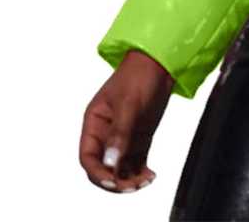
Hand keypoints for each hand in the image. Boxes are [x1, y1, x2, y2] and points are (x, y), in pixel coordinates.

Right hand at [79, 49, 174, 192]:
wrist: (160, 62)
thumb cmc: (139, 74)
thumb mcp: (128, 103)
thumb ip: (120, 133)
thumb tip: (111, 161)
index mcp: (94, 122)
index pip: (88, 156)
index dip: (97, 172)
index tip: (111, 180)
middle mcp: (106, 133)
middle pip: (103, 166)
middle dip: (115, 179)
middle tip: (131, 186)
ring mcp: (123, 136)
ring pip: (120, 167)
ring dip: (129, 179)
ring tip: (144, 181)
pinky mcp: (139, 137)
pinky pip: (136, 161)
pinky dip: (141, 172)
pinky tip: (150, 175)